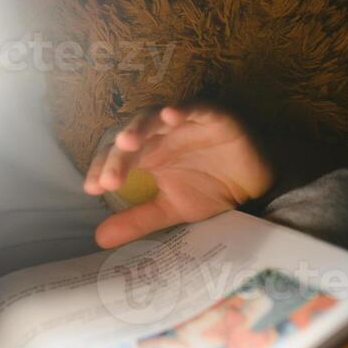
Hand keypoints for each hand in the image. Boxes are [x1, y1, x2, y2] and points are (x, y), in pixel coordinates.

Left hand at [83, 101, 274, 248]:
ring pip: (155, 119)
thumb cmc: (211, 190)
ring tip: (128, 143)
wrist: (254, 186)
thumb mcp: (171, 209)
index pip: (115, 156)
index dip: (102, 168)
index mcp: (147, 153)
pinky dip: (183, 110)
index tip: (93, 188)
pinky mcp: (212, 116)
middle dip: (118, 157)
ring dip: (140, 128)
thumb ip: (138, 220)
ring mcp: (185, 123)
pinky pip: (195, 108)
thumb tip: (99, 239)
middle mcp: (161, 135)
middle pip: (132, 138)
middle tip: (109, 179)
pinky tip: (170, 115)